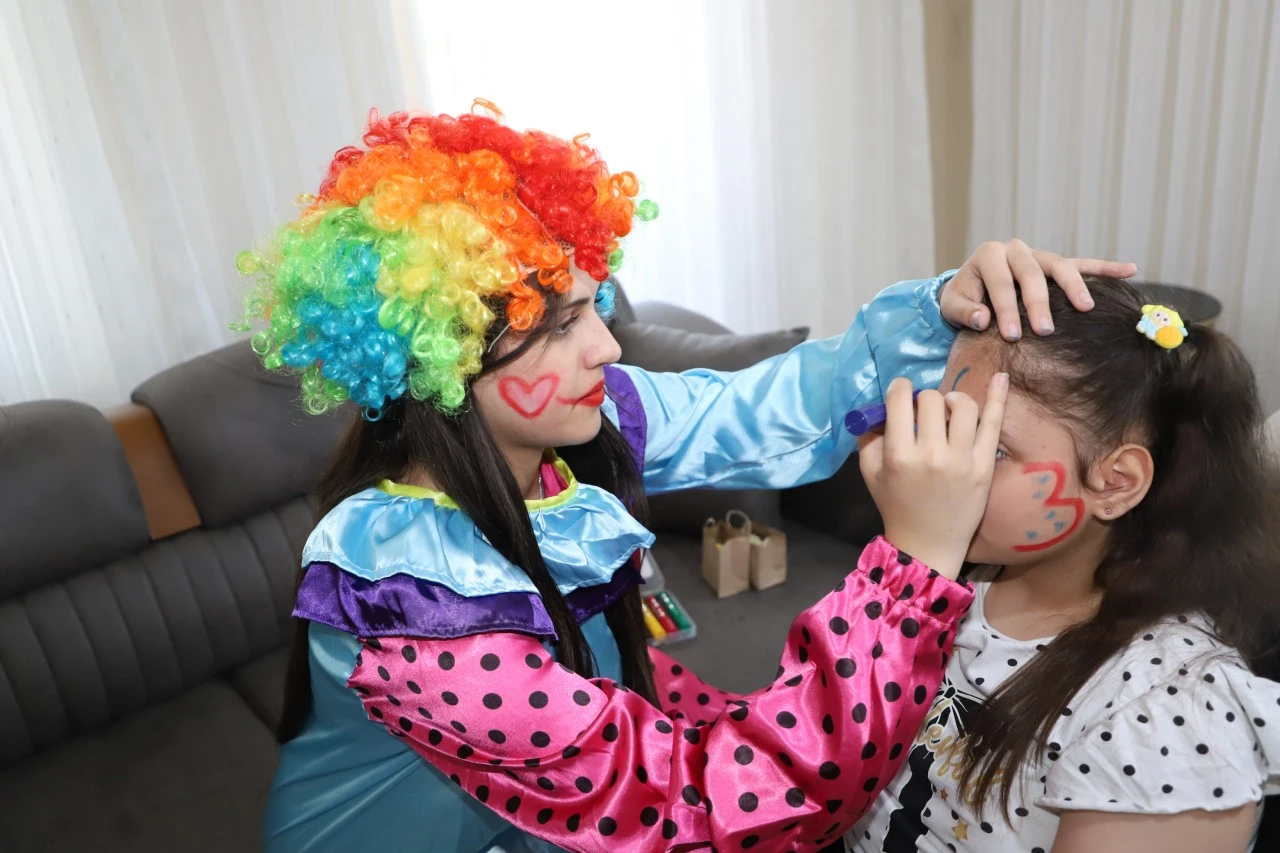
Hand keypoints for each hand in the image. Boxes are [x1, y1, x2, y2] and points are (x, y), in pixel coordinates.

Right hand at [857, 375, 1007, 579]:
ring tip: (948, 410)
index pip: (900, 400)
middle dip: (924, 399)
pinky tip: (1001, 378)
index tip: (901, 395)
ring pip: (963, 406)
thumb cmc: (896, 506)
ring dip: (952, 400)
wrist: (928, 544)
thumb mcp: (870, 472)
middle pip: (931, 399)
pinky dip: (997, 398)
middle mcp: (932, 454)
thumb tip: (879, 407)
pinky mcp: (984, 466)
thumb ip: (869, 437)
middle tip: (923, 414)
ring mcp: (962, 460)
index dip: (900, 389)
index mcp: (900, 455)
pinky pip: (993, 424)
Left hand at [941, 239, 1137, 339]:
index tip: (1012, 335)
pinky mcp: (1055, 263)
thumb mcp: (952, 305)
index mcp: (989, 255)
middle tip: (1045, 330)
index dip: (1005, 309)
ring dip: (1075, 286)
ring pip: (1060, 266)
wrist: (971, 286)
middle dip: (1039, 303)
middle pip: (1032, 274)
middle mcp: (1016, 249)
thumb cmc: (964, 298)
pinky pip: (1083, 263)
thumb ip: (963, 312)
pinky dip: (1105, 267)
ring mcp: (1039, 255)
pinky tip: (1130, 270)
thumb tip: (982, 320)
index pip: (1001, 283)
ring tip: (1086, 308)